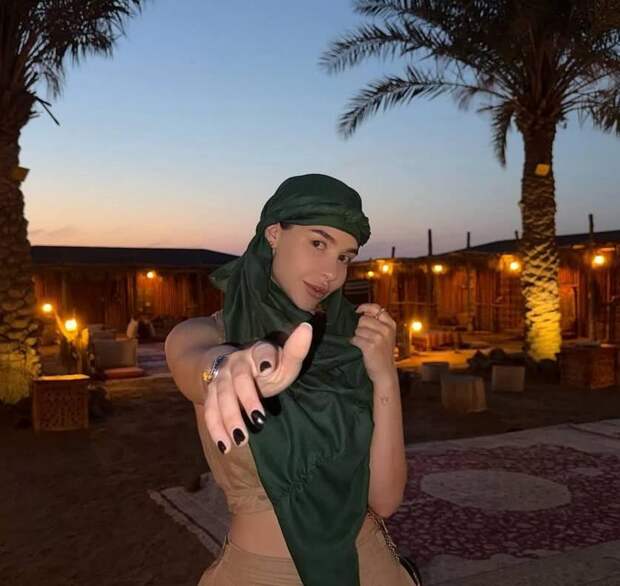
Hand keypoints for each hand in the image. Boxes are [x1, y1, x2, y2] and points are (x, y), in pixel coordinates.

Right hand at [204, 322, 312, 453]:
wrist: (235, 367)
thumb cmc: (268, 367)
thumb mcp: (284, 361)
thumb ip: (296, 350)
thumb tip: (307, 327)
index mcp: (257, 351)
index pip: (261, 351)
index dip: (264, 357)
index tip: (267, 368)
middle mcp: (236, 362)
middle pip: (239, 379)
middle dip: (247, 399)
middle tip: (260, 420)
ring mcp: (220, 378)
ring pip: (221, 397)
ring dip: (229, 418)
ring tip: (241, 440)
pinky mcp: (210, 394)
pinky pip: (210, 411)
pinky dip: (215, 429)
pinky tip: (225, 446)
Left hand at [350, 303, 396, 382]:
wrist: (385, 372)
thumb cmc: (383, 353)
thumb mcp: (387, 335)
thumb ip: (379, 322)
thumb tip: (363, 311)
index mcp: (391, 325)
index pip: (376, 308)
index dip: (365, 307)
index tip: (358, 310)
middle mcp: (386, 330)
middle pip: (363, 319)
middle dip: (360, 327)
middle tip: (366, 337)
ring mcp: (379, 338)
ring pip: (358, 329)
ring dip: (358, 336)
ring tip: (365, 344)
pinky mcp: (370, 346)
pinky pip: (355, 339)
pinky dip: (354, 343)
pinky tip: (360, 348)